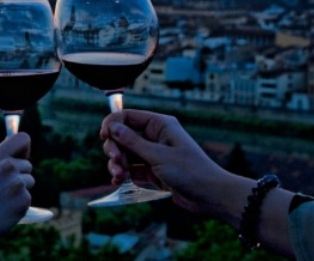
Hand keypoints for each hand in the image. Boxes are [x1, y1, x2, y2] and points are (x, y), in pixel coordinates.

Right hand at [0, 132, 33, 249]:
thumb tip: (16, 152)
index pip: (23, 139)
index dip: (24, 149)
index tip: (20, 157)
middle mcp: (8, 167)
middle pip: (27, 165)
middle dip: (19, 174)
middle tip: (3, 187)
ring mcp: (17, 184)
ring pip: (29, 182)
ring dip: (20, 189)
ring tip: (1, 199)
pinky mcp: (24, 200)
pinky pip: (27, 198)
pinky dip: (18, 204)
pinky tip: (4, 209)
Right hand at [100, 109, 230, 214]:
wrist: (210, 196)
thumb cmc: (190, 171)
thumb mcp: (159, 156)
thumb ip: (133, 142)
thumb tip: (112, 127)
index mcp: (159, 125)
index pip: (128, 116)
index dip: (113, 123)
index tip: (104, 136)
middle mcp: (154, 136)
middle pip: (122, 135)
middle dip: (114, 148)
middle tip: (115, 160)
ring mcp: (152, 153)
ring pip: (124, 153)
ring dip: (116, 163)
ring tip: (118, 175)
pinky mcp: (151, 170)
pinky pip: (130, 168)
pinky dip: (123, 173)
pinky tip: (119, 180)